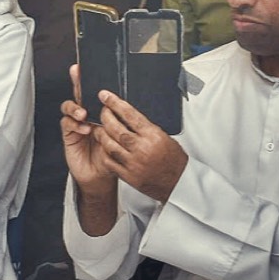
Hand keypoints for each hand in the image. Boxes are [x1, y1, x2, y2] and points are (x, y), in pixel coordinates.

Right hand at [61, 65, 117, 191]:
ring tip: (84, 114)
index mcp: (100, 112)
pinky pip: (67, 124)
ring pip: (70, 106)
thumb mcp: (120, 136)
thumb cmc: (112, 156)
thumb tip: (126, 106)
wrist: (102, 176)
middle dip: (77, 81)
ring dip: (76, 107)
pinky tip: (84, 129)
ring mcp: (76, 124)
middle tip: (77, 73)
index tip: (89, 66)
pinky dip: (75, 124)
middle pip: (80, 94)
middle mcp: (87, 115)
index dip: (90, 79)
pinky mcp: (69, 135)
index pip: (95, 92)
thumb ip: (120, 122)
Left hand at [94, 89, 187, 203]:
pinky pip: (109, 162)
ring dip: (101, 134)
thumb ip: (146, 128)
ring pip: (109, 145)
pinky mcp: (129, 176)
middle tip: (102, 111)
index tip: (105, 96)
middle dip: (105, 117)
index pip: (130, 115)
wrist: (179, 183)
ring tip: (99, 128)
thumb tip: (128, 117)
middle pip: (116, 129)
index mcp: (153, 136)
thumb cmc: (174, 160)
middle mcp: (142, 149)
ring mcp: (134, 163)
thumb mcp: (165, 137)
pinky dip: (104, 152)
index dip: (115, 103)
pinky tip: (103, 146)